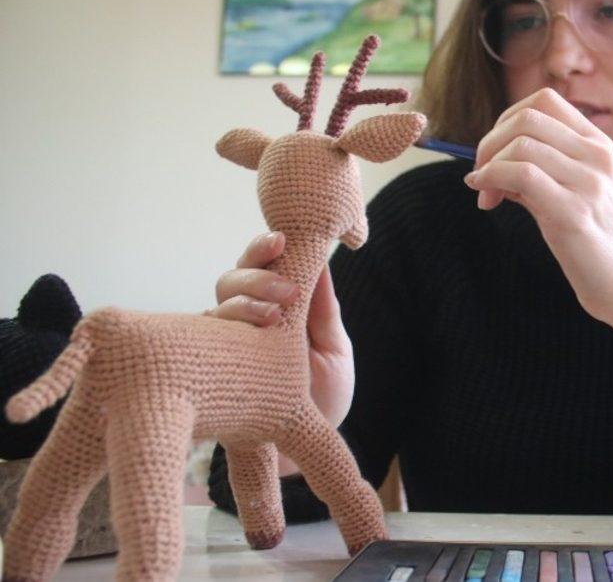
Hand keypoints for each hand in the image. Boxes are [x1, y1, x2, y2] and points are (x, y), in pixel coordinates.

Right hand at [211, 232, 355, 428]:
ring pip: (213, 310)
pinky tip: (235, 343)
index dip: (264, 249)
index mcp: (272, 307)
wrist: (307, 454)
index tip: (282, 240)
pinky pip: (197, 349)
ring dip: (240, 306)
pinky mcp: (205, 377)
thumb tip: (322, 258)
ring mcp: (219, 348)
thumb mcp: (333, 351)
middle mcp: (239, 322)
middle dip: (254, 277)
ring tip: (273, 318)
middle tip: (286, 291)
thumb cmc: (322, 395)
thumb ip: (323, 310)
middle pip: (229, 281)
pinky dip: (215, 340)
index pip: (260, 268)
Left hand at [465, 89, 612, 381]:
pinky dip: (492, 179)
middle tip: (480, 173)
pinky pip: (521, 175)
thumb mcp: (575, 193)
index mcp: (599, 145)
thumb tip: (489, 163)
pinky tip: (486, 198)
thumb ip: (540, 172)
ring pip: (520, 145)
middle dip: (490, 141)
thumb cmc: (599, 242)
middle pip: (527, 118)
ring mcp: (588, 182)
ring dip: (488, 165)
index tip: (494, 151)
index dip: (507, 119)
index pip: (545, 101)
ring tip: (486, 194)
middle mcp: (597, 156)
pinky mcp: (574, 212)